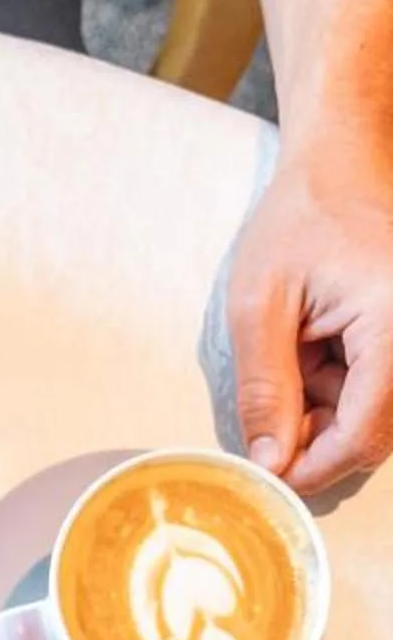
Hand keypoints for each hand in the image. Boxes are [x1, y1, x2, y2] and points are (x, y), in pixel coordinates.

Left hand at [228, 123, 392, 494]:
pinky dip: (340, 385)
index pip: (364, 432)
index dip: (314, 467)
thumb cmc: (300, 216)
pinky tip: (316, 346)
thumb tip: (270, 464)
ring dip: (327, 408)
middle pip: (376, 433)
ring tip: (297, 351)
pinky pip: (380, 388)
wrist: (341, 161)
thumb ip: (265, 390)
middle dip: (319, 438)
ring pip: (376, 415)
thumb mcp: (259, 304)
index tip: (269, 479)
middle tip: (271, 411)